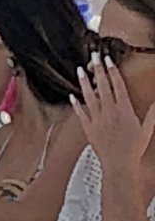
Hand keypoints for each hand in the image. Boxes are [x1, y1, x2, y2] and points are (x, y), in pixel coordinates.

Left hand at [73, 53, 154, 175]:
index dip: (113, 71)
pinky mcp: (88, 128)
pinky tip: (72, 95)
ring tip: (79, 70)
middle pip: (103, 86)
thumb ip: (152, 113)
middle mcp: (109, 111)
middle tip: (93, 57)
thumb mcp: (146, 128)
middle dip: (97, 70)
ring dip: (84, 82)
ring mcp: (97, 119)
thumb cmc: (133, 147)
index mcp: (124, 109)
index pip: (118, 85)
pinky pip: (80, 113)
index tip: (108, 60)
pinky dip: (76, 104)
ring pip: (89, 96)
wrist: (119, 164)